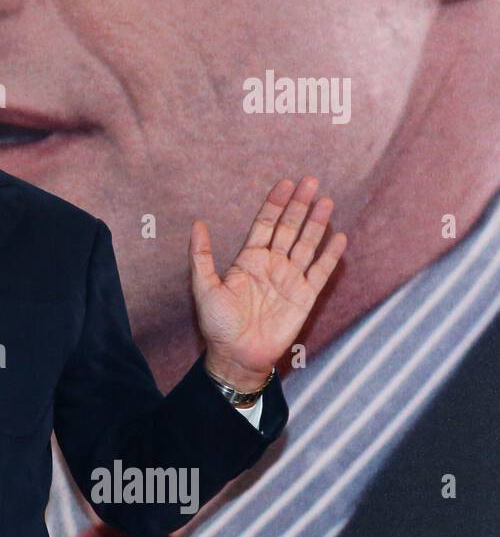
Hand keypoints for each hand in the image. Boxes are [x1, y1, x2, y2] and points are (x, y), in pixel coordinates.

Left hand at [190, 176, 346, 389]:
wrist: (237, 355)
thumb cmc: (218, 324)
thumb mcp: (204, 288)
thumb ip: (201, 256)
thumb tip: (197, 224)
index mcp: (249, 259)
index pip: (265, 224)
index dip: (275, 204)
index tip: (285, 183)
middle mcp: (272, 265)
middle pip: (290, 228)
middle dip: (299, 205)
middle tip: (310, 181)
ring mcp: (291, 279)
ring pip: (307, 245)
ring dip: (317, 223)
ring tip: (326, 200)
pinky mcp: (305, 297)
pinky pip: (321, 272)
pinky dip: (330, 255)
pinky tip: (339, 237)